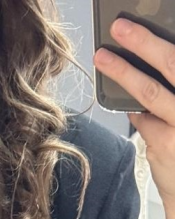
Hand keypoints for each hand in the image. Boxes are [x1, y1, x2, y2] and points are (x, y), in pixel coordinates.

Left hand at [94, 17, 174, 210]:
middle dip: (145, 41)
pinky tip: (130, 106)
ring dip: (123, 71)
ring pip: (151, 90)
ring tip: (104, 57)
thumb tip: (147, 72)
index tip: (144, 21)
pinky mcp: (166, 143)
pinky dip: (135, 111)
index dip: (161, 40)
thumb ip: (174, 95)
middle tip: (121, 26)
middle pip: (173, 62)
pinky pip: (142, 119)